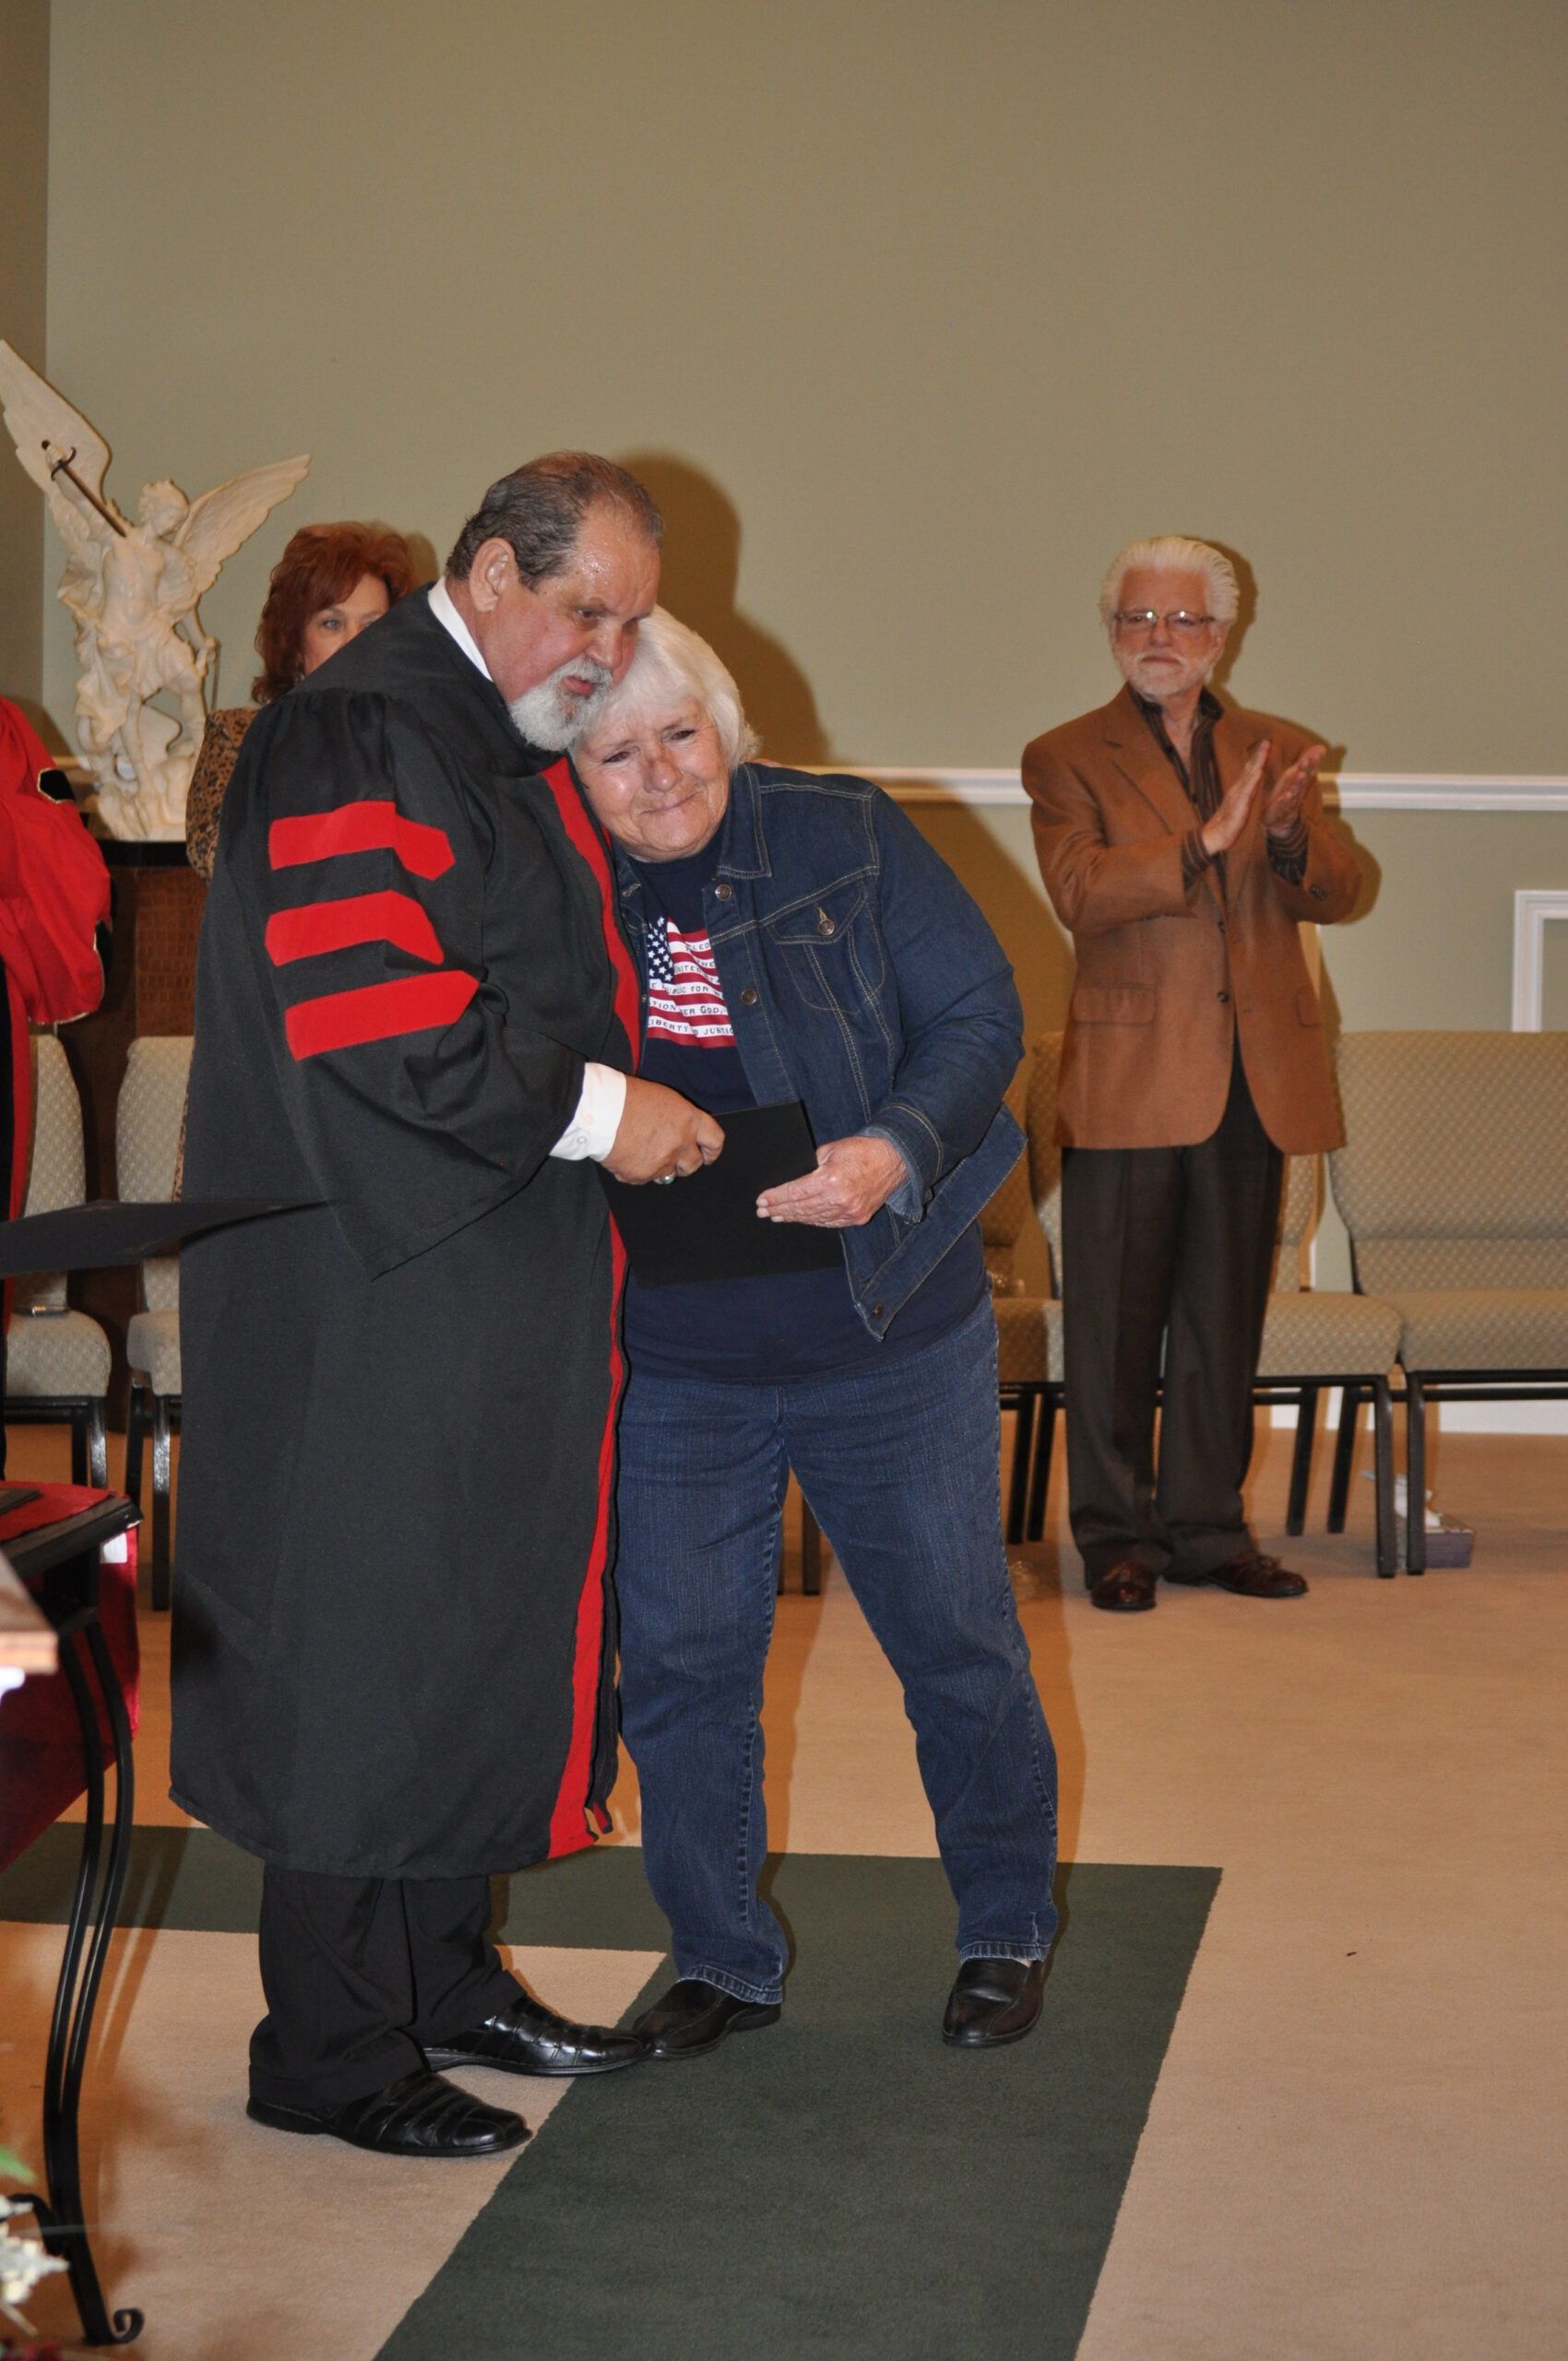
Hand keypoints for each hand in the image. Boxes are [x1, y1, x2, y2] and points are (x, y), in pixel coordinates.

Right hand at [602, 1077, 723, 1184]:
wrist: (600, 1110)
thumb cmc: (628, 1097)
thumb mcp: (665, 1099)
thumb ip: (680, 1119)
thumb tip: (684, 1134)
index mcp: (689, 1121)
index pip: (715, 1141)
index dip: (712, 1151)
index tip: (708, 1155)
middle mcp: (680, 1144)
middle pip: (693, 1164)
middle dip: (685, 1163)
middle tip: (673, 1157)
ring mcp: (661, 1162)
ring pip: (668, 1174)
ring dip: (660, 1167)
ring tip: (644, 1151)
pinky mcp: (641, 1175)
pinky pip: (645, 1179)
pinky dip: (638, 1171)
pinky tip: (627, 1155)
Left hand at [755, 1134, 909, 1228]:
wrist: (895, 1160)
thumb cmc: (863, 1150)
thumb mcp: (831, 1150)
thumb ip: (811, 1166)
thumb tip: (792, 1180)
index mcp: (831, 1179)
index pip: (795, 1193)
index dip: (776, 1198)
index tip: (762, 1201)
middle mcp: (840, 1199)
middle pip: (802, 1208)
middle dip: (780, 1209)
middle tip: (763, 1211)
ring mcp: (850, 1211)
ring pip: (814, 1218)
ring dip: (794, 1217)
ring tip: (778, 1216)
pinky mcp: (857, 1218)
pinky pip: (829, 1222)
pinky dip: (813, 1220)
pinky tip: (801, 1218)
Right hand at [1201, 739, 1269, 856]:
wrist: (1214, 837)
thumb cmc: (1227, 823)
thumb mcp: (1238, 805)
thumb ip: (1244, 793)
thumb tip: (1250, 782)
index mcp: (1240, 791)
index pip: (1250, 771)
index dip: (1257, 758)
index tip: (1266, 744)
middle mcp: (1238, 791)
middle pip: (1250, 770)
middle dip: (1258, 756)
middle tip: (1267, 741)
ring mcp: (1237, 798)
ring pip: (1249, 777)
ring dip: (1257, 764)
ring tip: (1264, 753)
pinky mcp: (1238, 807)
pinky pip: (1247, 792)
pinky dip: (1252, 781)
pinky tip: (1259, 773)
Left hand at [1261, 742, 1326, 836]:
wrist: (1281, 819)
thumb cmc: (1288, 793)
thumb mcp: (1296, 775)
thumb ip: (1307, 762)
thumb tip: (1323, 747)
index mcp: (1300, 781)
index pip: (1308, 770)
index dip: (1312, 762)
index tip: (1316, 753)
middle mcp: (1297, 790)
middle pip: (1302, 779)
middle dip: (1305, 770)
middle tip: (1306, 760)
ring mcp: (1290, 801)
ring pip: (1295, 791)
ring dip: (1298, 783)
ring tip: (1300, 775)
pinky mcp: (1281, 810)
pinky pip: (1284, 805)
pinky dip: (1286, 801)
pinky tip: (1287, 795)